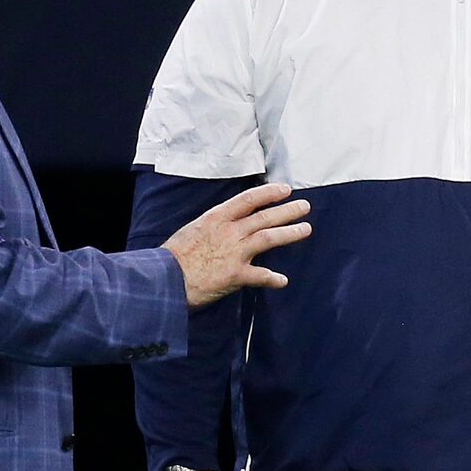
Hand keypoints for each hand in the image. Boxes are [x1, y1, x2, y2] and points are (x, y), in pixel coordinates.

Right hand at [163, 182, 311, 307]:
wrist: (164, 278)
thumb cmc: (173, 256)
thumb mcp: (193, 230)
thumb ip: (214, 227)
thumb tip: (226, 225)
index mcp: (217, 218)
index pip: (248, 199)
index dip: (269, 193)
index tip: (285, 189)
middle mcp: (229, 231)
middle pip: (264, 217)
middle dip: (288, 210)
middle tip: (305, 206)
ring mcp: (234, 252)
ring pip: (269, 238)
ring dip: (290, 233)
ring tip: (306, 229)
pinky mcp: (234, 274)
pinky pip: (260, 275)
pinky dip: (272, 278)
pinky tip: (283, 281)